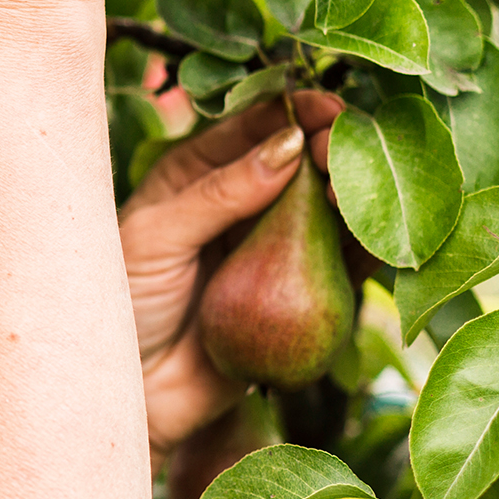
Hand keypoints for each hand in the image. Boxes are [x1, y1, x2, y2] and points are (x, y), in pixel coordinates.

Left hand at [120, 92, 361, 469]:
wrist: (129, 391)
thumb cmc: (119, 305)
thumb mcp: (155, 239)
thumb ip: (218, 194)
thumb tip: (286, 146)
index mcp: (194, 172)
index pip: (251, 125)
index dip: (292, 111)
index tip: (330, 107)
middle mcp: (237, 202)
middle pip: (297, 162)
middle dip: (329, 148)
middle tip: (350, 149)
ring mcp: (269, 247)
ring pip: (324, 207)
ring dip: (351, 194)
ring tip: (362, 189)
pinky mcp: (296, 293)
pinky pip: (340, 263)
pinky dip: (364, 247)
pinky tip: (379, 235)